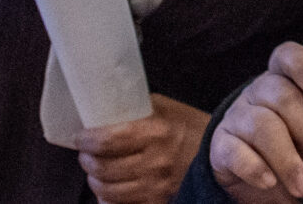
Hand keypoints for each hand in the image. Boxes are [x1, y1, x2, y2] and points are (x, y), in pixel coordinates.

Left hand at [74, 94, 210, 203]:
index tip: (81, 137)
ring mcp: (157, 187)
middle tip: (86, 153)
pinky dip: (109, 200)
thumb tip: (106, 110)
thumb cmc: (193, 127)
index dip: (86, 141)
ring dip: (94, 181)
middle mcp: (155, 162)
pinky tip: (109, 189)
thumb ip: (138, 109)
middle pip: (103, 168)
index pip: (107, 141)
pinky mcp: (159, 202)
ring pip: (108, 191)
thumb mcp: (168, 109)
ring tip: (96, 171)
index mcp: (155, 132)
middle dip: (86, 161)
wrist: (221, 154)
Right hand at [209, 42, 302, 201]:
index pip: (287, 56)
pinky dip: (257, 170)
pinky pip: (236, 152)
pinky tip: (270, 182)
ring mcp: (235, 118)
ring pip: (262, 126)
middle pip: (280, 94)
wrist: (281, 196)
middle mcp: (256, 93)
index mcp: (283, 81)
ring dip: (288, 161)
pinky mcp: (219, 148)